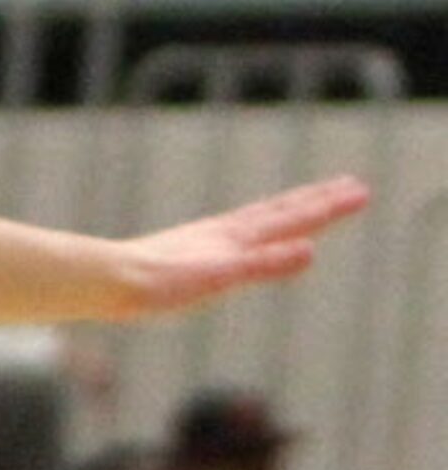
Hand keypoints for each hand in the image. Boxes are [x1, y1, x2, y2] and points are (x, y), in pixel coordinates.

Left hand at [113, 174, 367, 313]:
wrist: (108, 280)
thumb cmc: (160, 284)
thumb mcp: (221, 277)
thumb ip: (264, 264)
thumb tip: (310, 250)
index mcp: (236, 239)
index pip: (293, 219)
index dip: (328, 208)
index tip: (360, 191)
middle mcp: (224, 234)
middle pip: (280, 212)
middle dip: (318, 202)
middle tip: (350, 185)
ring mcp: (205, 242)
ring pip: (257, 220)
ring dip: (287, 210)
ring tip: (304, 203)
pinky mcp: (187, 255)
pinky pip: (232, 237)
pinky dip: (252, 232)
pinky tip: (245, 238)